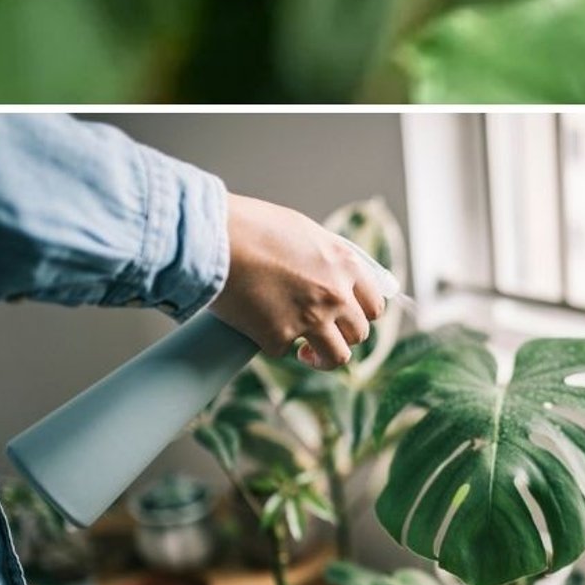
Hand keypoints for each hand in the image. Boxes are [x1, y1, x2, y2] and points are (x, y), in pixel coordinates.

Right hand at [211, 194, 385, 368]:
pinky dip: (272, 342)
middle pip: (359, 334)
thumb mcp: (302, 230)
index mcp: (345, 265)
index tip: (349, 319)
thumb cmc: (250, 226)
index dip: (362, 315)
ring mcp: (310, 319)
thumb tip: (338, 275)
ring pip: (336, 357)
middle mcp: (335, 294)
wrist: (211, 236)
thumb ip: (325, 257)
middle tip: (323, 334)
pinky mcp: (279, 337)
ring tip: (306, 354)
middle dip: (342, 337)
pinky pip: (284, 351)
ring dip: (322, 359)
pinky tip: (259, 327)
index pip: (374, 305)